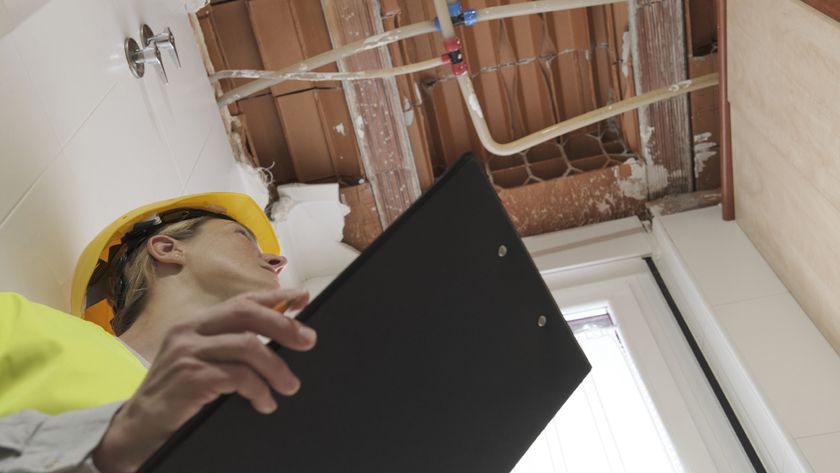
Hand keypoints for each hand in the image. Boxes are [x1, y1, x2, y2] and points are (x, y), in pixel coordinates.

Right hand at [92, 288, 314, 472]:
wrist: (137, 429)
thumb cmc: (176, 396)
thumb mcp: (202, 362)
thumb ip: (231, 346)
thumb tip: (280, 339)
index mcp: (195, 322)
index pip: (241, 300)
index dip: (275, 297)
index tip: (303, 297)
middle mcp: (189, 330)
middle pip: (247, 313)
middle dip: (284, 325)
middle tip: (308, 341)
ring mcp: (187, 352)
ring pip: (248, 346)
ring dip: (276, 368)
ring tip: (289, 385)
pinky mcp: (190, 377)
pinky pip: (238, 376)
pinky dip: (259, 390)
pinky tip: (264, 402)